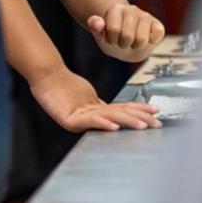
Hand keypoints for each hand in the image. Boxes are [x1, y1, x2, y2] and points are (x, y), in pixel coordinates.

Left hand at [29, 65, 161, 132]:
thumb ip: (99, 104)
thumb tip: (115, 109)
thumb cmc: (62, 85)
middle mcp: (90, 118)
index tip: (156, 111)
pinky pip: (89, 122)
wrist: (45, 76)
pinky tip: (114, 126)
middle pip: (119, 118)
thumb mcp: (86, 95)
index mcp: (96, 114)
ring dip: (126, 124)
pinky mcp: (69, 120)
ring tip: (142, 126)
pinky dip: (103, 123)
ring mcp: (81, 119)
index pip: (122, 113)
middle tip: (156, 124)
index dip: (139, 112)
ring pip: (108, 120)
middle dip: (139, 120)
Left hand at [87, 5, 164, 62]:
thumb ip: (95, 27)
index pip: (113, 29)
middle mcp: (132, 9)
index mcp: (116, 9)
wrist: (127, 46)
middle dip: (123, 44)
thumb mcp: (101, 36)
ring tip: (132, 42)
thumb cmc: (113, 39)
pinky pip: (157, 35)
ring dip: (135, 46)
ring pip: (141, 39)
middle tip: (122, 42)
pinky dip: (151, 42)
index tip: (112, 38)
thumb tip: (97, 22)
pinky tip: (146, 40)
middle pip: (127, 36)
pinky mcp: (157, 25)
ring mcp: (146, 16)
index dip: (111, 39)